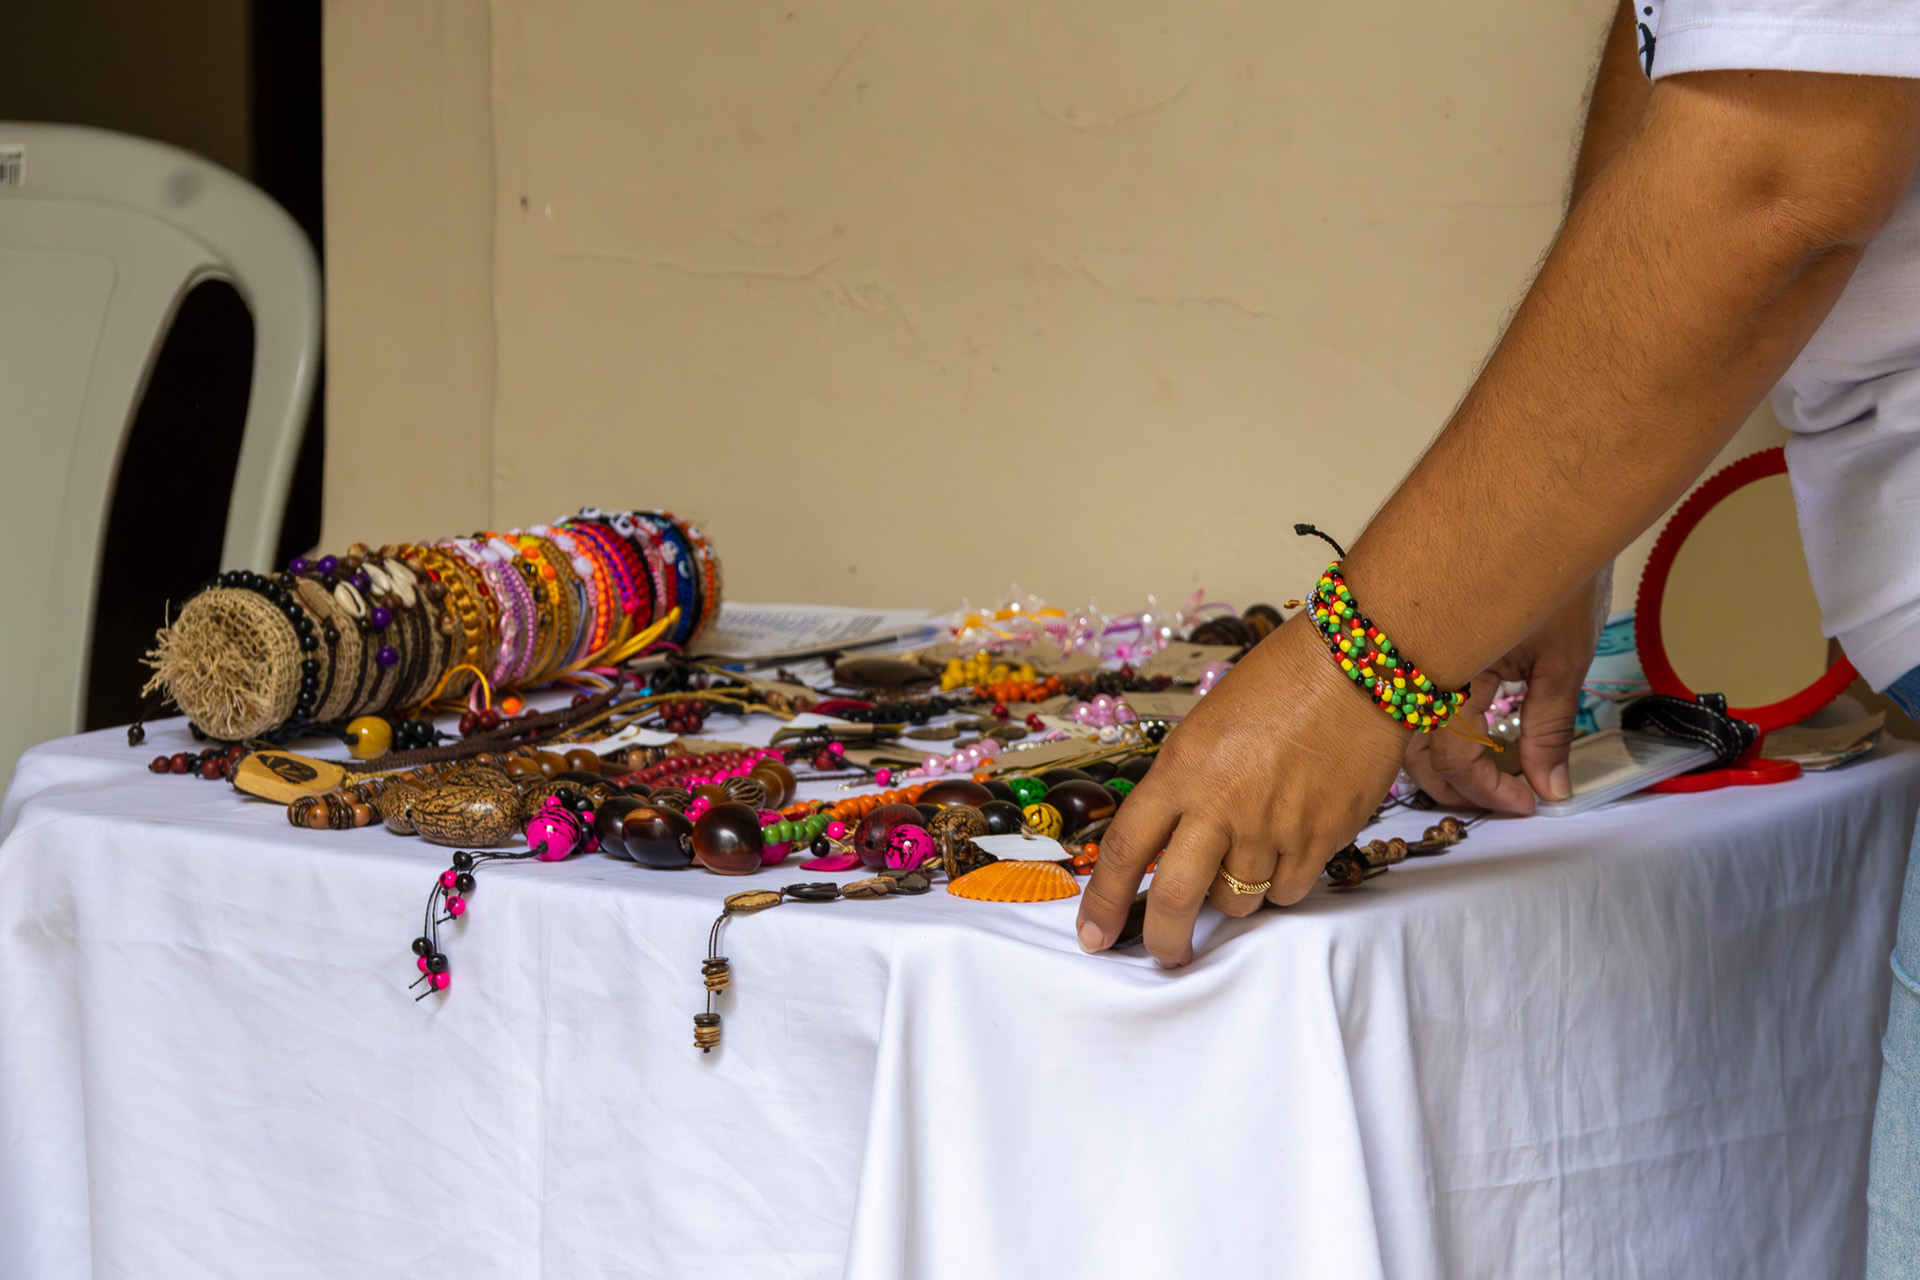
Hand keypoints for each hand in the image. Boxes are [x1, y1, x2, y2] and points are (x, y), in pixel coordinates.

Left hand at [1076, 616, 1409, 967]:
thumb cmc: (1277, 684)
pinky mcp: (1322, 838)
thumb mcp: (1204, 728)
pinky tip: (1286, 851)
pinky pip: (1290, 889)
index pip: (1126, 850)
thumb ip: (1184, 786)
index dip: (1103, 902)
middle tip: (1168, 953)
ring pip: (1239, 901)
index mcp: (1181, 771)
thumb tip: (1171, 840)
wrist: (1355, 665)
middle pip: (1177, 899)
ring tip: (1245, 858)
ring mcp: (1273, 826)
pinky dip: (1282, 883)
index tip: (1092, 936)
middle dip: (1165, 939)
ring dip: (1234, 896)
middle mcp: (1221, 805)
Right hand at [1401, 570, 1609, 814]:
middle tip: (1505, 799)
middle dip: (1456, 789)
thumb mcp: (1564, 658)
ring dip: (1440, 763)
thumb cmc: (1558, 571)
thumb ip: (1549, 730)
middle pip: (1413, 753)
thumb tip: (1551, 788)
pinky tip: (1470, 731)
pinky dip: (1436, 727)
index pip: (1453, 757)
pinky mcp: (1424, 638)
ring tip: (1486, 773)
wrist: (1547, 500)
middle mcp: (1419, 663)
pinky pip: (1414, 696)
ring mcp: (1416, 650)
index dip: (1488, 792)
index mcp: (1451, 670)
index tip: (1528, 803)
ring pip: (1405, 729)